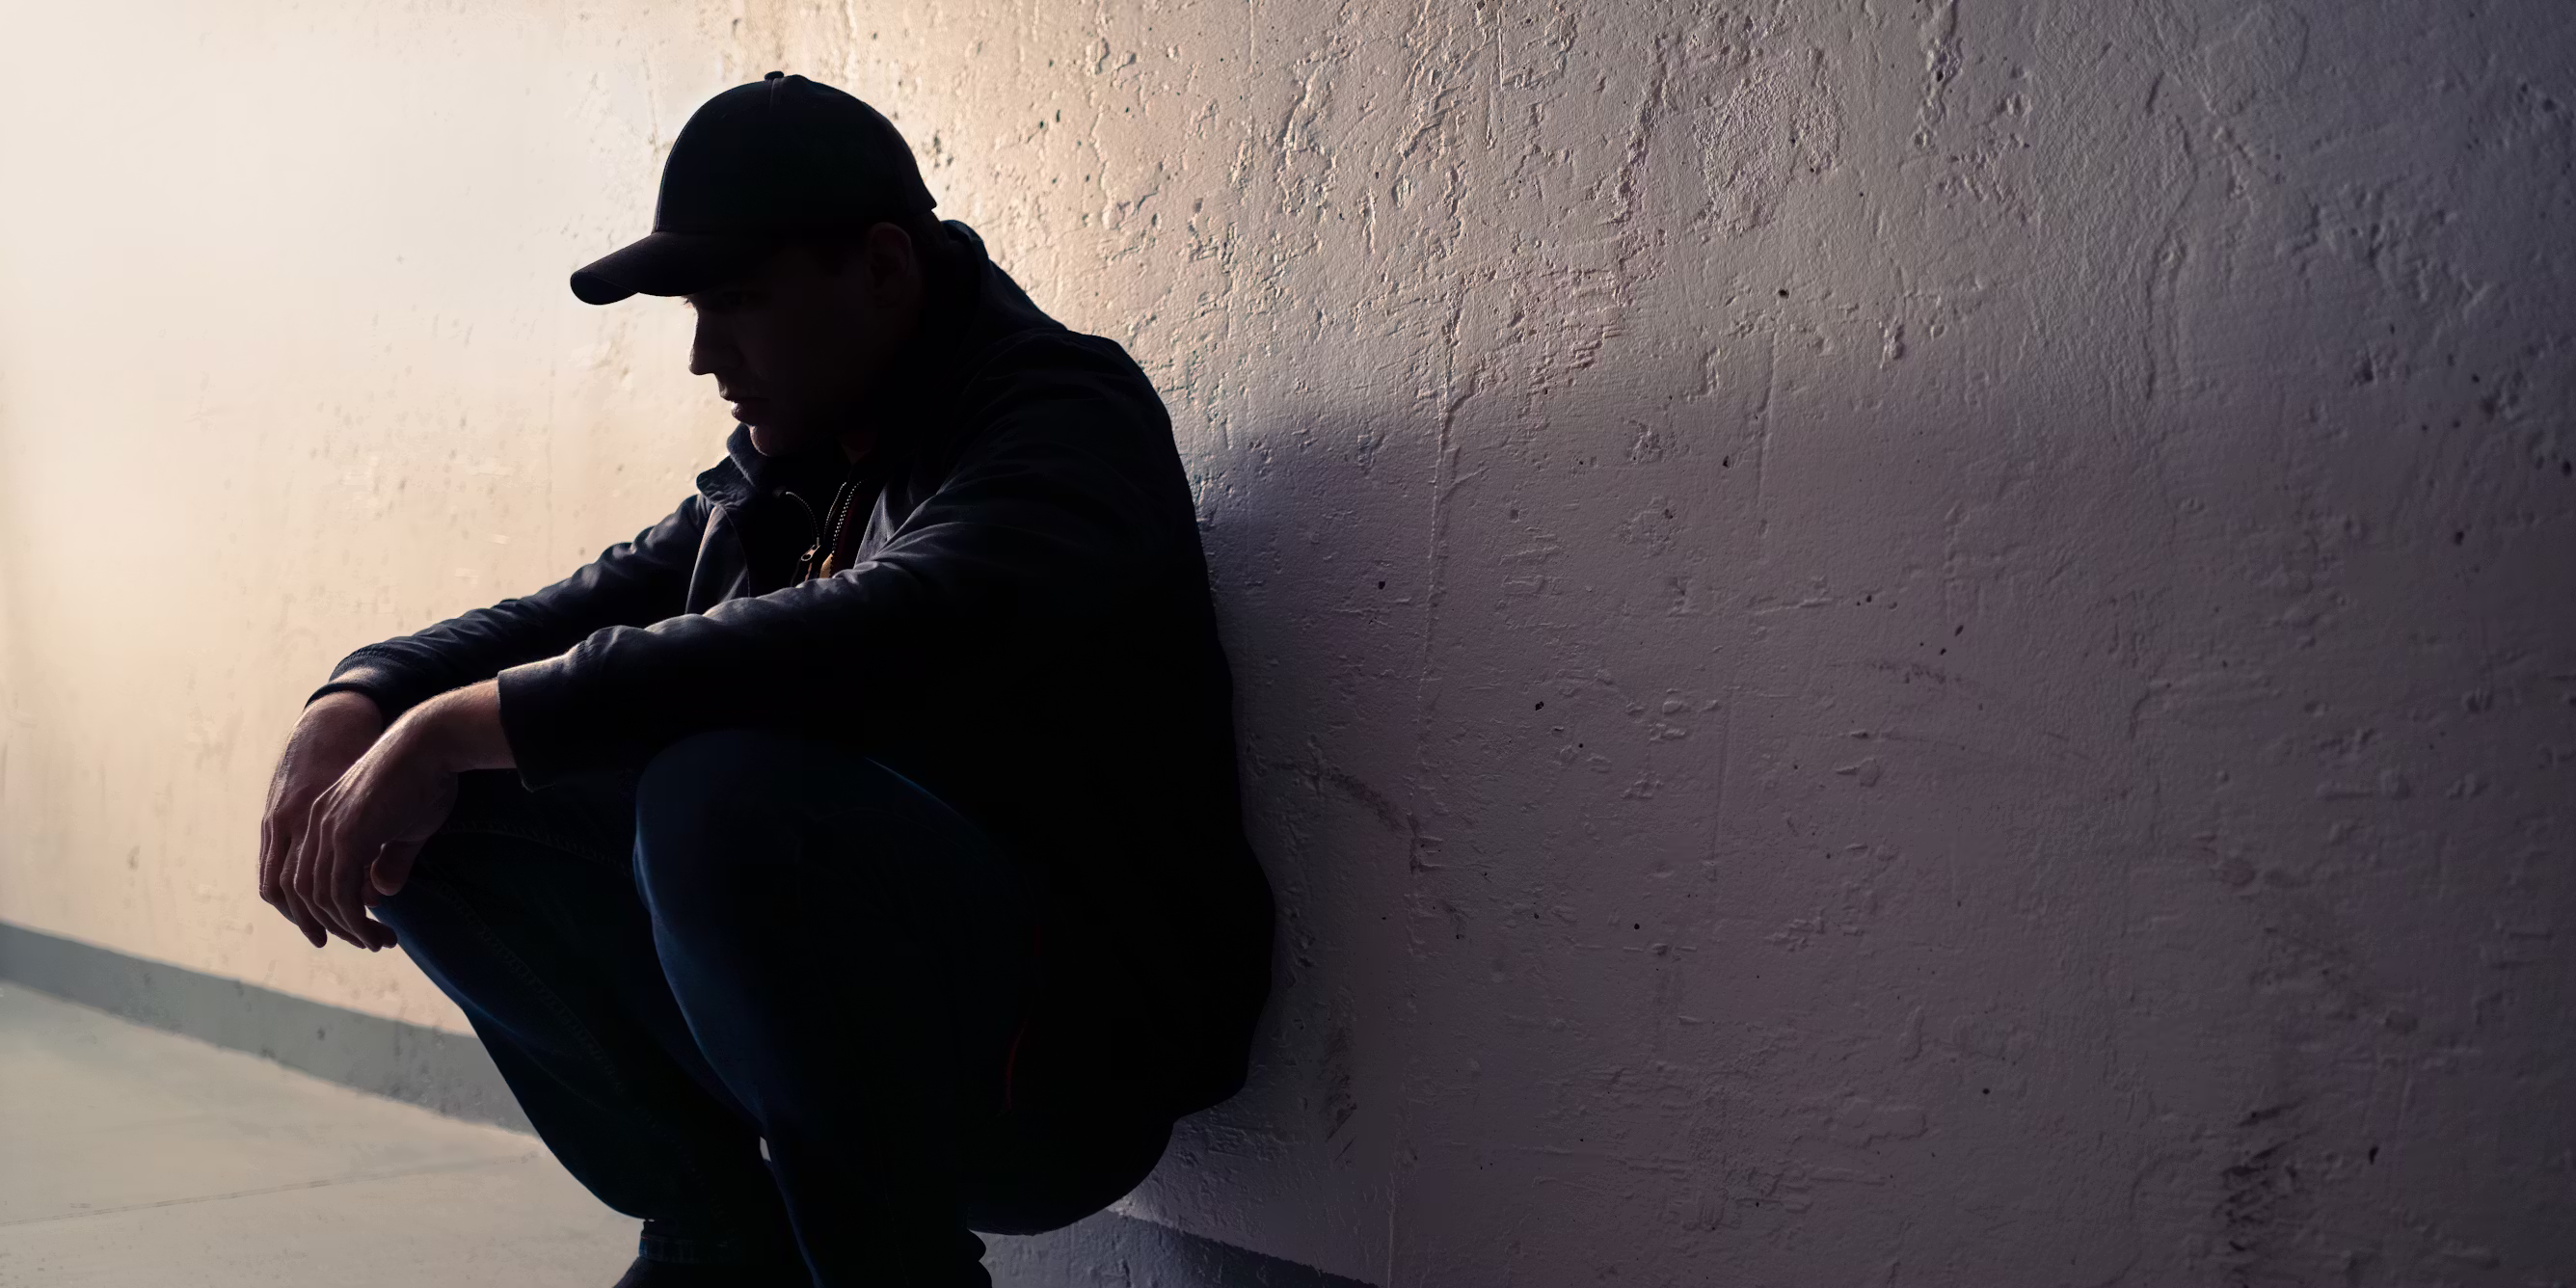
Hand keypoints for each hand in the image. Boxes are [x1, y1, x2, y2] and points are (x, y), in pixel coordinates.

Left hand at [278, 681, 512, 950]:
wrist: (432, 743)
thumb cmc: (427, 778)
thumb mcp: (406, 827)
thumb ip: (388, 859)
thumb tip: (381, 894)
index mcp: (323, 818)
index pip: (305, 877)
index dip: (324, 909)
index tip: (357, 928)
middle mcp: (316, 825)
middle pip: (305, 893)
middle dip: (334, 925)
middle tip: (370, 942)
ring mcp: (328, 830)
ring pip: (321, 898)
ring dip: (348, 929)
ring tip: (379, 942)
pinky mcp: (348, 836)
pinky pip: (339, 893)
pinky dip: (355, 921)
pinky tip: (377, 932)